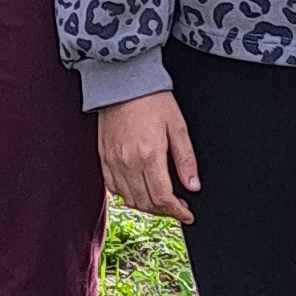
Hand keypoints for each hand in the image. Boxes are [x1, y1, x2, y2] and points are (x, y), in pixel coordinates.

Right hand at [97, 88, 199, 225]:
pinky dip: (127, 195)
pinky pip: (113, 188)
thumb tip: (193, 185)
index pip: (162, 197)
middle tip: (177, 208)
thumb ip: (186, 159)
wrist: (123, 81)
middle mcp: (128, 162)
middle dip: (164, 211)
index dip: (177, 211)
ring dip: (146, 206)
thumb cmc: (152, 99)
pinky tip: (139, 190)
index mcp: (149, 155)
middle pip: (145, 203)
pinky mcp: (103, 157)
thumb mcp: (178, 126)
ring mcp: (113, 161)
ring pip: (128, 199)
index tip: (186, 214)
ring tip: (160, 201)